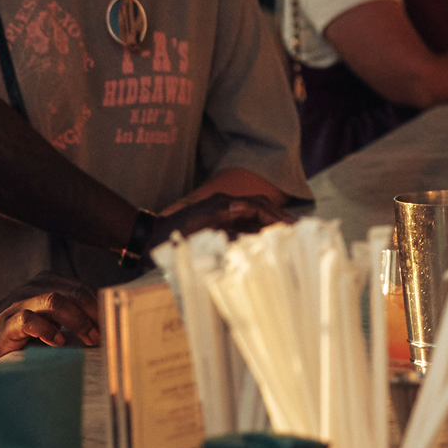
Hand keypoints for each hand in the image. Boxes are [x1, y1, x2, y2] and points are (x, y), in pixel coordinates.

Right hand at [0, 275, 100, 361]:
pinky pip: (30, 320)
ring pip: (56, 300)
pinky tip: (57, 343)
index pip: (85, 289)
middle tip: (104, 335)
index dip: (102, 307)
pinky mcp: (8, 321)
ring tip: (88, 339)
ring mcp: (21, 301)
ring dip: (77, 321)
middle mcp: (37, 287)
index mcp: (50, 282)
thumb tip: (105, 327)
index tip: (115, 325)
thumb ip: (72, 315)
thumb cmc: (20, 330)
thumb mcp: (49, 317)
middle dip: (95, 313)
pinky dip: (47, 331)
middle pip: (75, 292)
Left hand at [160, 189, 288, 237]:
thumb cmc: (169, 235)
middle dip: (279, 217)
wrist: (148, 240)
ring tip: (289, 237)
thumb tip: (242, 208)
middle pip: (260, 207)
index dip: (275, 216)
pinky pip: (244, 227)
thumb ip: (217, 213)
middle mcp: (226, 206)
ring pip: (254, 217)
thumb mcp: (193, 224)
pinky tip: (267, 244)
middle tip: (298, 230)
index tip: (291, 227)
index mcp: (223, 203)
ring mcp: (222, 216)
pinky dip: (258, 233)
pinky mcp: (218, 227)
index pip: (258, 206)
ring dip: (271, 225)